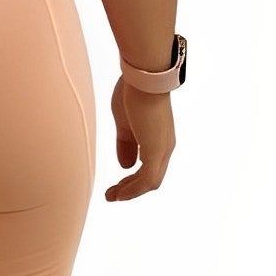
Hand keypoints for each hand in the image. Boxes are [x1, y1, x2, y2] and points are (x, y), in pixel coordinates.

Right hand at [105, 73, 175, 200]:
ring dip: (130, 192)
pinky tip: (119, 193)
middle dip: (130, 190)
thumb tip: (126, 166)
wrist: (143, 77)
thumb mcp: (125, 124)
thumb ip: (126, 145)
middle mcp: (165, 147)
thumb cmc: (133, 93)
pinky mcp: (156, 150)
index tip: (115, 186)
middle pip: (151, 180)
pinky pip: (147, 180)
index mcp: (158, 139)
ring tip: (111, 197)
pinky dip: (133, 190)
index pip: (149, 168)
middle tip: (111, 196)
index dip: (132, 180)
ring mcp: (162, 149)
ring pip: (150, 183)